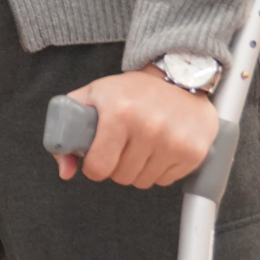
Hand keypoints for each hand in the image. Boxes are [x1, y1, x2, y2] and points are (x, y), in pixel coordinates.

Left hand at [55, 70, 218, 187]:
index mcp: (119, 113)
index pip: (99, 167)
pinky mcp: (194, 152)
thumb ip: (68, 131)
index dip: (94, 167)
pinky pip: (166, 180)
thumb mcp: (93, 97)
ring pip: (143, 182)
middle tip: (121, 147)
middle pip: (121, 176)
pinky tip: (160, 148)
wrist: (179, 77)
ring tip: (141, 145)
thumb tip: (65, 171)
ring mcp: (174, 141)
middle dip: (116, 166)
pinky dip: (159, 170)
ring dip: (138, 170)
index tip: (97, 159)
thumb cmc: (132, 90)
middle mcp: (149, 127)